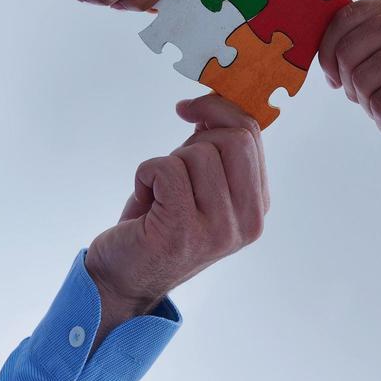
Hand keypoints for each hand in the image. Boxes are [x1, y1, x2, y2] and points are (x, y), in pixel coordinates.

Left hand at [84, 95, 269, 344]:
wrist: (123, 279)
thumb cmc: (158, 224)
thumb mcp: (199, 184)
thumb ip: (216, 149)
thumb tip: (216, 101)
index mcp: (257, 206)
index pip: (253, 136)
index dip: (220, 110)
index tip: (192, 107)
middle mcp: (248, 221)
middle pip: (233, 139)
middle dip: (194, 138)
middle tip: (173, 166)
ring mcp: (218, 230)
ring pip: (197, 153)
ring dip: (167, 164)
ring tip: (159, 194)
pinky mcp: (183, 231)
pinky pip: (166, 169)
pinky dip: (145, 174)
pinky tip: (145, 200)